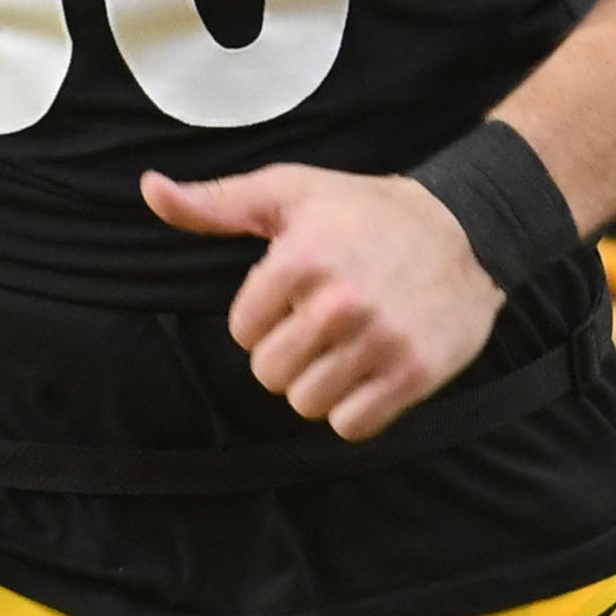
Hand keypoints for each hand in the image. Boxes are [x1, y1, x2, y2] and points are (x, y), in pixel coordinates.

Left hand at [145, 163, 502, 437]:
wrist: (466, 228)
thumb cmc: (364, 210)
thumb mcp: (287, 192)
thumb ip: (214, 202)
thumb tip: (149, 189)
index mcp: (300, 260)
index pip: (242, 331)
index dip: (264, 317)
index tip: (296, 294)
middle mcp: (339, 303)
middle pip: (270, 374)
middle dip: (289, 354)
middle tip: (323, 324)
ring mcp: (379, 341)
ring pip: (307, 404)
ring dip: (320, 384)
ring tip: (347, 346)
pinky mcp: (414, 374)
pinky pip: (351, 426)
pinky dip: (356, 409)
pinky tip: (369, 372)